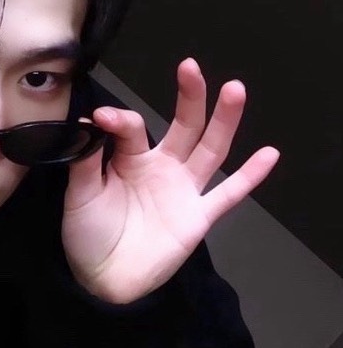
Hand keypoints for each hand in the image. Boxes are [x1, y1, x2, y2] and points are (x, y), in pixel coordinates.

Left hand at [61, 58, 280, 304]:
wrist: (101, 281)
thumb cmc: (87, 235)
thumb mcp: (78, 194)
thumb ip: (86, 160)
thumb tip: (90, 121)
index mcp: (129, 159)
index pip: (133, 128)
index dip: (119, 120)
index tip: (102, 118)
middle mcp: (162, 167)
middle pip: (183, 125)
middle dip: (189, 96)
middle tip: (190, 67)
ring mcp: (183, 190)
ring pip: (209, 148)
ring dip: (224, 120)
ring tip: (235, 89)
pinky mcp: (198, 216)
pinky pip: (228, 194)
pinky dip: (249, 176)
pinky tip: (269, 154)